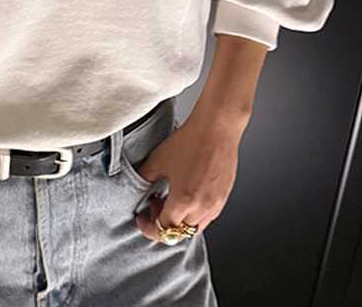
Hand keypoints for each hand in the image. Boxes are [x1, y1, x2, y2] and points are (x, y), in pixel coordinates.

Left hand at [132, 108, 245, 241]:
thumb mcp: (158, 159)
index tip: (142, 218)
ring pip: (194, 227)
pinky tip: (185, 194)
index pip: (164, 229)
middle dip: (163, 224)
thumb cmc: (190, 141)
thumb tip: (137, 187)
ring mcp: (216, 204)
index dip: (149, 227)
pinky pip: (207, 216)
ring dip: (179, 220)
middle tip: (153, 206)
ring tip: (169, 199)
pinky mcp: (224, 198)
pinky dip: (193, 213)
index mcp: (184, 201)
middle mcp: (202, 208)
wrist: (216, 128)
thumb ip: (144, 177)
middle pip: (180, 233)